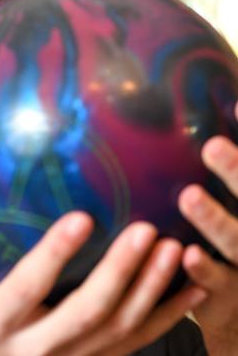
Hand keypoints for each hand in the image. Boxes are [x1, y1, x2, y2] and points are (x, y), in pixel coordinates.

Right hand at [0, 212, 206, 355]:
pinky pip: (140, 341)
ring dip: (150, 289)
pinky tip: (194, 282)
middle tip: (146, 229)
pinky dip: (170, 314)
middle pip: (87, 313)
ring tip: (172, 245)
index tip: (82, 216)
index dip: (54, 256)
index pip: (28, 288)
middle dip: (119, 273)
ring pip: (120, 328)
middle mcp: (40, 348)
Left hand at [179, 111, 237, 353]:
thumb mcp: (226, 205)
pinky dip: (203, 270)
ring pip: (237, 243)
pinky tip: (185, 254)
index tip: (233, 111)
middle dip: (236, 174)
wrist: (234, 309)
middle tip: (212, 145)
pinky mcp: (226, 297)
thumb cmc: (224, 243)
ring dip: (216, 220)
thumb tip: (209, 109)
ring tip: (189, 196)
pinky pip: (216, 284)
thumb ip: (217, 175)